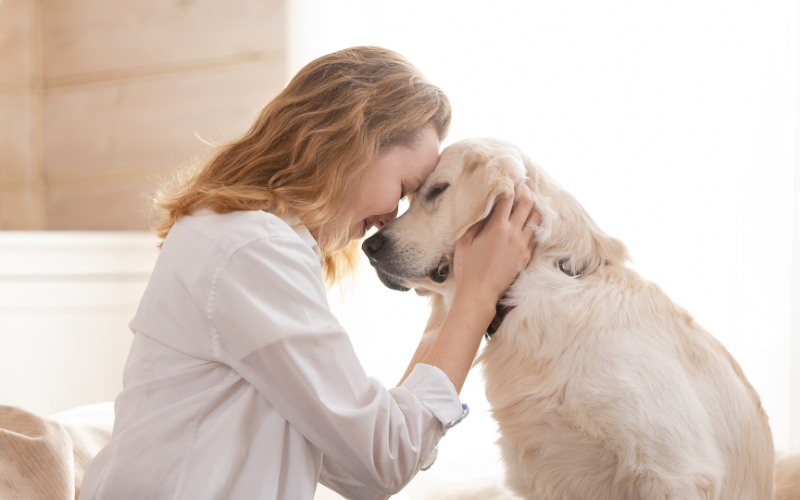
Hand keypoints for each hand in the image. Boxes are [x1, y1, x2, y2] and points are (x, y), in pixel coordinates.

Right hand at [453, 183, 540, 307]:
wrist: (479, 293)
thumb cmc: (467, 267)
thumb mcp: (464, 240)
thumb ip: (475, 221)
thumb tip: (483, 206)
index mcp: (497, 227)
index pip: (508, 198)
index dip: (509, 185)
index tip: (508, 178)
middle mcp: (514, 234)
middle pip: (527, 204)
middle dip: (525, 191)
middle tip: (522, 185)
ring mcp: (523, 246)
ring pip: (536, 219)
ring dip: (532, 208)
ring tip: (526, 204)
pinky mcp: (526, 257)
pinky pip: (535, 236)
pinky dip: (533, 226)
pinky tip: (526, 225)